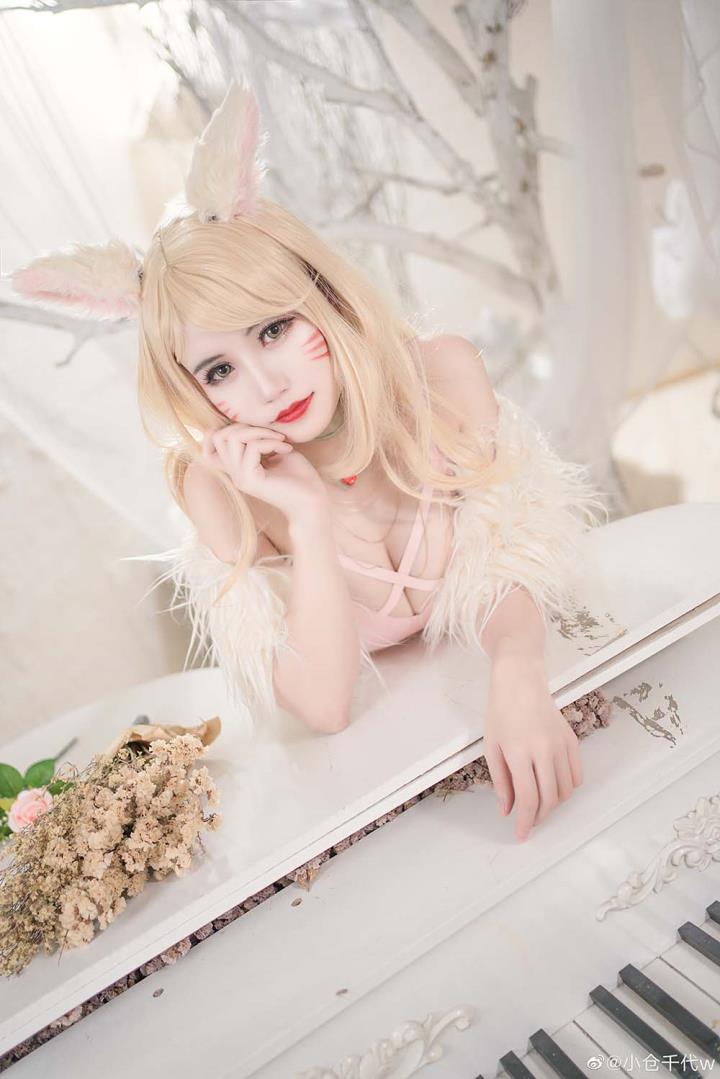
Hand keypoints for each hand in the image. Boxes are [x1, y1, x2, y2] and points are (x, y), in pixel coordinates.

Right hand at [201, 423, 329, 519]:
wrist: (313, 499)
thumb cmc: (299, 475)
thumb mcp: (275, 449)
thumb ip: (257, 438)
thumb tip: (244, 423)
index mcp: (238, 468)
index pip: (208, 448)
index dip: (222, 431)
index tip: (253, 431)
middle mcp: (235, 474)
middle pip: (219, 437)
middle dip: (246, 426)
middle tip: (271, 434)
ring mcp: (241, 478)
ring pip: (233, 439)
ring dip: (259, 432)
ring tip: (280, 440)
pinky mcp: (251, 480)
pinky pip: (252, 448)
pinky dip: (271, 442)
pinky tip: (287, 449)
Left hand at [482, 658, 582, 841]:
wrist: (520, 681)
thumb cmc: (501, 711)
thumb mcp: (492, 747)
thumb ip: (501, 781)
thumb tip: (508, 809)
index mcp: (519, 752)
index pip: (529, 798)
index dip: (526, 821)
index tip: (521, 834)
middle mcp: (544, 750)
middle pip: (549, 799)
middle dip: (539, 817)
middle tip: (529, 821)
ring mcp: (561, 745)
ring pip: (566, 790)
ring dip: (553, 804)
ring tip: (539, 803)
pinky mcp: (572, 740)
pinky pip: (576, 775)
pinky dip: (567, 787)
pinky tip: (553, 787)